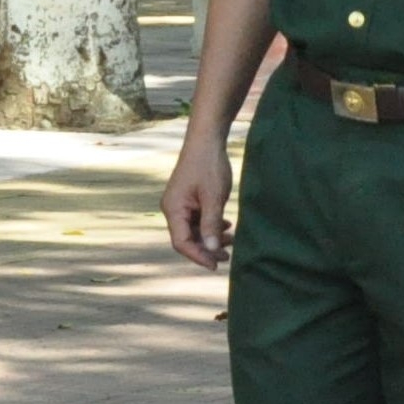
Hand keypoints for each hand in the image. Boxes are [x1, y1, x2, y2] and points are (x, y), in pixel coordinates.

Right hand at [162, 135, 235, 269]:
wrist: (206, 139)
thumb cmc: (209, 165)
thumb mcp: (213, 197)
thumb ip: (211, 224)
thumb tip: (211, 250)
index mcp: (173, 209)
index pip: (181, 242)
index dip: (198, 256)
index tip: (216, 264)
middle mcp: (172, 208)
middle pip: (187, 239)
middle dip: (206, 249)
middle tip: (227, 256)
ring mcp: (180, 204)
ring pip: (193, 230)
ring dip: (211, 237)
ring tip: (231, 240)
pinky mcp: (188, 199)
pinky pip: (197, 220)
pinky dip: (210, 226)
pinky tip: (226, 225)